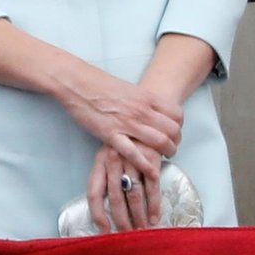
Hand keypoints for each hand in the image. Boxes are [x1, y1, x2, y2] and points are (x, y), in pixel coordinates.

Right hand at [56, 64, 179, 176]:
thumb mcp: (129, 88)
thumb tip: (152, 110)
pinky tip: (151, 172)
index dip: (179, 126)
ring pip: (159, 142)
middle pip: (172, 130)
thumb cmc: (98, 83)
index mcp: (146, 97)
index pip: (177, 114)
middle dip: (176, 142)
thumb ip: (142, 100)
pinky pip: (133, 152)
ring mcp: (127, 123)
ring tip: (163, 157)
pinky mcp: (110, 134)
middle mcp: (141, 111)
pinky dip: (145, 164)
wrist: (76, 82)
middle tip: (171, 147)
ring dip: (166, 153)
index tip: (174, 132)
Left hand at [84, 147, 161, 232]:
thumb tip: (107, 206)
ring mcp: (132, 162)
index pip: (94, 192)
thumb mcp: (108, 156)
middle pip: (116, 198)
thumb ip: (106, 177)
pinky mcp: (151, 161)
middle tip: (127, 235)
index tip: (104, 230)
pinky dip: (154, 205)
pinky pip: (152, 187)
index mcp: (99, 163)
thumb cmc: (124, 144)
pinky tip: (154, 218)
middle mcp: (113, 163)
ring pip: (134, 195)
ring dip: (138, 215)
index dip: (98, 213)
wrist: (144, 123)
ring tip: (141, 230)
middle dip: (122, 219)